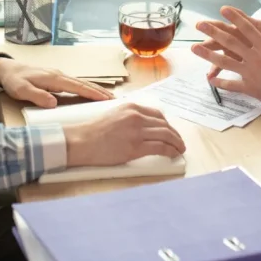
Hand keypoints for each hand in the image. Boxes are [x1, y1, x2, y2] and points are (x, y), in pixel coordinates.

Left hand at [0, 58, 113, 107]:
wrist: (6, 69)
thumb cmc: (14, 80)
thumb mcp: (22, 90)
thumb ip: (37, 96)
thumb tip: (54, 103)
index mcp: (54, 79)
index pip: (78, 87)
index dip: (93, 93)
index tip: (107, 100)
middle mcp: (60, 75)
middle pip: (84, 84)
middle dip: (100, 91)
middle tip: (115, 100)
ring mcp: (59, 75)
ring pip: (81, 83)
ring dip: (95, 89)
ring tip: (108, 97)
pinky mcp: (56, 78)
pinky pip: (76, 83)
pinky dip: (87, 88)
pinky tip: (91, 93)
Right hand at [64, 103, 185, 166]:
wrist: (81, 141)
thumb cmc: (93, 132)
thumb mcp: (114, 115)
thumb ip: (129, 117)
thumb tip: (143, 126)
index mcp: (131, 107)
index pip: (157, 114)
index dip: (167, 124)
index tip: (170, 131)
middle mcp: (136, 116)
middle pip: (164, 124)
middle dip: (175, 134)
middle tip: (179, 142)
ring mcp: (137, 131)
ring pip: (166, 135)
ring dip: (176, 142)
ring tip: (180, 149)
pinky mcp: (136, 147)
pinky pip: (160, 147)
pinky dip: (170, 150)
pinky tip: (173, 154)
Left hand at [191, 8, 260, 109]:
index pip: (247, 28)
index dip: (235, 17)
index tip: (223, 8)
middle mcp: (254, 57)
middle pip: (230, 42)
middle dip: (213, 32)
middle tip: (199, 24)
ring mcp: (249, 73)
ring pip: (224, 62)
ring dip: (208, 55)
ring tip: (194, 49)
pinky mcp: (249, 87)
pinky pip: (232, 84)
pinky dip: (220, 82)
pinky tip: (209, 79)